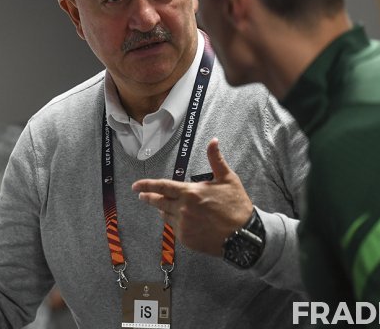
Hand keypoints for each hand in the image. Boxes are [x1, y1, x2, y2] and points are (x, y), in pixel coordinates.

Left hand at [132, 138, 252, 255]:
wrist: (244, 236)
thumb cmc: (236, 206)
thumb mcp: (228, 179)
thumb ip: (216, 159)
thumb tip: (213, 141)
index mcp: (190, 193)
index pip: (162, 187)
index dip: (146, 185)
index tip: (135, 186)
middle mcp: (183, 209)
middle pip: (158, 202)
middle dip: (149, 197)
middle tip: (142, 195)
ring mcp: (184, 226)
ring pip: (166, 216)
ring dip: (164, 210)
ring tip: (167, 207)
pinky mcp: (186, 239)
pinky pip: (175, 229)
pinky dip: (176, 223)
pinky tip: (183, 221)